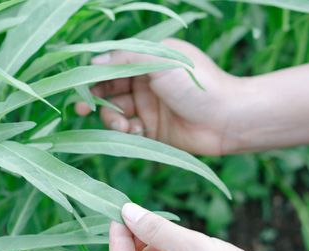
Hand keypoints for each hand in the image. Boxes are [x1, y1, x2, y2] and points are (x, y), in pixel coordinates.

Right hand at [75, 39, 242, 155]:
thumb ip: (125, 59)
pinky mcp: (154, 130)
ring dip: (112, 119)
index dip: (94, 75)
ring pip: (117, 112)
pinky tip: (135, 132)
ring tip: (121, 125)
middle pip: (110, 90)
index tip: (80, 86)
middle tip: (82, 109)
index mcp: (149, 60)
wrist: (227, 119)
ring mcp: (150, 107)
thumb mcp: (160, 61)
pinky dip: (126, 132)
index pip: (113, 65)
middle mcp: (147, 82)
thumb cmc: (197, 84)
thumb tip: (93, 61)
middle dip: (96, 99)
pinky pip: (129, 131)